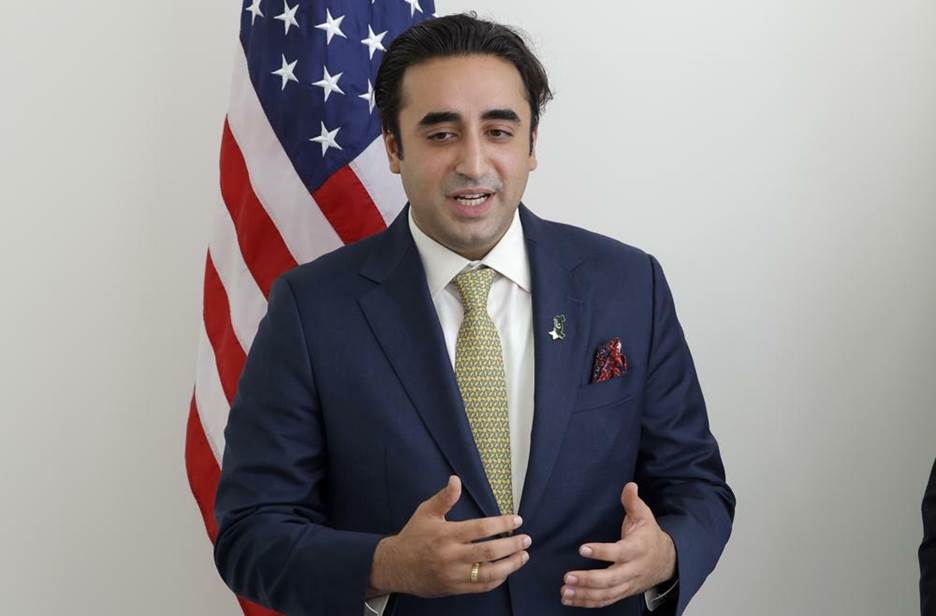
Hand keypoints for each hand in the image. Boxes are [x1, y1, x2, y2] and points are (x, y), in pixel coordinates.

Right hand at [368, 475, 530, 597]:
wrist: (394, 567)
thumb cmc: (413, 536)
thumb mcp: (426, 512)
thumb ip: (445, 497)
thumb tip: (456, 479)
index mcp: (446, 534)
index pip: (480, 529)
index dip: (502, 524)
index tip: (516, 520)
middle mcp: (451, 556)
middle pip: (489, 552)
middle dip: (512, 545)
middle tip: (526, 539)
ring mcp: (454, 574)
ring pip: (489, 573)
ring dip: (510, 565)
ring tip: (523, 556)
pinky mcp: (454, 588)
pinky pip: (481, 587)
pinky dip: (497, 580)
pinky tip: (506, 570)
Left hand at [560, 482, 675, 608]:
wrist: (666, 561)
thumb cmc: (649, 536)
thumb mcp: (644, 516)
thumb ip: (633, 502)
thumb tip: (630, 485)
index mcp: (637, 549)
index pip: (619, 552)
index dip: (601, 552)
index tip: (582, 548)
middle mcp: (632, 569)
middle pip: (611, 579)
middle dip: (588, 580)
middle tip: (568, 577)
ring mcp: (627, 584)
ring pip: (606, 594)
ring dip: (585, 594)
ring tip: (565, 591)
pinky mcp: (623, 592)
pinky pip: (605, 601)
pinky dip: (588, 602)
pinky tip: (571, 600)